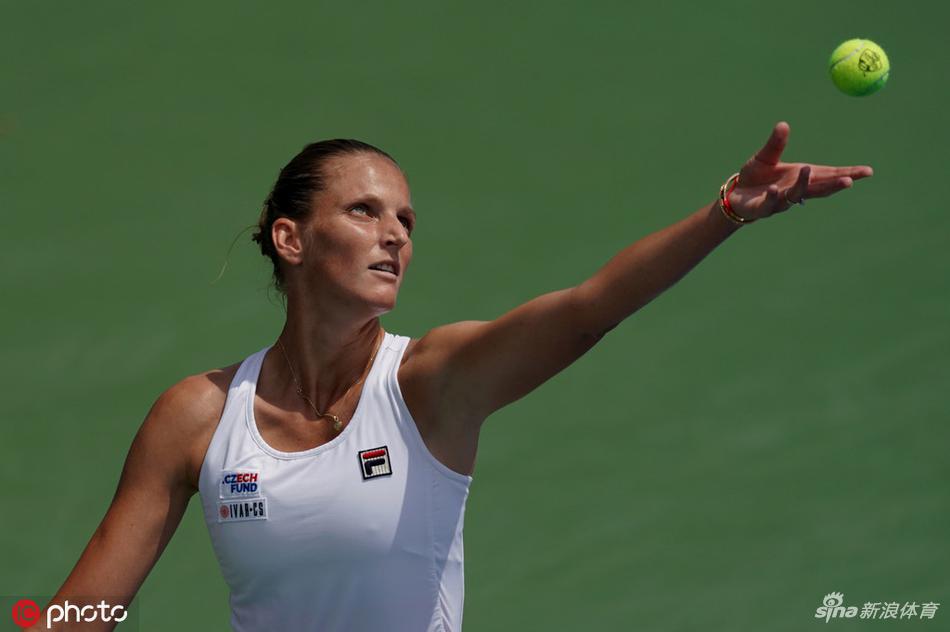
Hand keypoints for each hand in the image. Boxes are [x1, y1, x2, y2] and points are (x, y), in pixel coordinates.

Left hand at [727, 121, 873, 220]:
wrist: (736, 195)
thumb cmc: (756, 176)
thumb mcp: (766, 157)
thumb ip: (776, 144)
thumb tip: (783, 124)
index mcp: (803, 176)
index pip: (829, 175)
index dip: (848, 174)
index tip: (868, 172)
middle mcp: (795, 190)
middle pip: (818, 189)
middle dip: (833, 185)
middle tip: (849, 181)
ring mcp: (780, 201)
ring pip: (795, 196)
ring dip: (803, 185)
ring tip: (807, 172)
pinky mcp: (762, 208)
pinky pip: (770, 204)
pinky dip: (774, 196)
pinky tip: (776, 189)